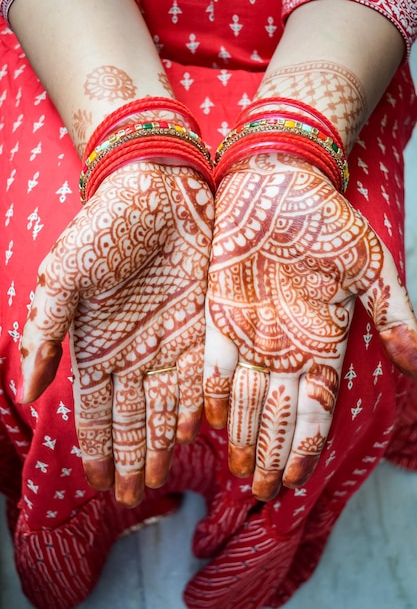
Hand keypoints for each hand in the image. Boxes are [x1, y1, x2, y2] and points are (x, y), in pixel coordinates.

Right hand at [18, 161, 213, 506]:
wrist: (159, 187)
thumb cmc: (107, 225)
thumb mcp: (64, 274)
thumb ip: (45, 328)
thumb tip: (28, 388)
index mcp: (97, 343)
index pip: (95, 410)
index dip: (96, 448)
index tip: (97, 485)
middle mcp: (133, 350)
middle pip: (131, 417)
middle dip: (131, 458)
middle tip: (133, 499)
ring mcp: (169, 341)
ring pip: (164, 406)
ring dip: (162, 444)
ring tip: (160, 481)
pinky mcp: (202, 327)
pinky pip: (198, 378)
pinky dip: (194, 407)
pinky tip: (193, 435)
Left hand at [204, 152, 416, 500]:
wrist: (278, 180)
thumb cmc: (326, 220)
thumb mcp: (369, 267)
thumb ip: (393, 315)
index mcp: (322, 340)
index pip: (315, 406)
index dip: (306, 444)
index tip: (295, 479)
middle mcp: (285, 345)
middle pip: (278, 413)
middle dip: (271, 453)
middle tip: (261, 493)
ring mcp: (251, 331)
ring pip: (246, 397)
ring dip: (243, 436)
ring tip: (239, 475)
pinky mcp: (219, 313)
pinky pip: (213, 362)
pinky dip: (212, 393)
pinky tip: (211, 424)